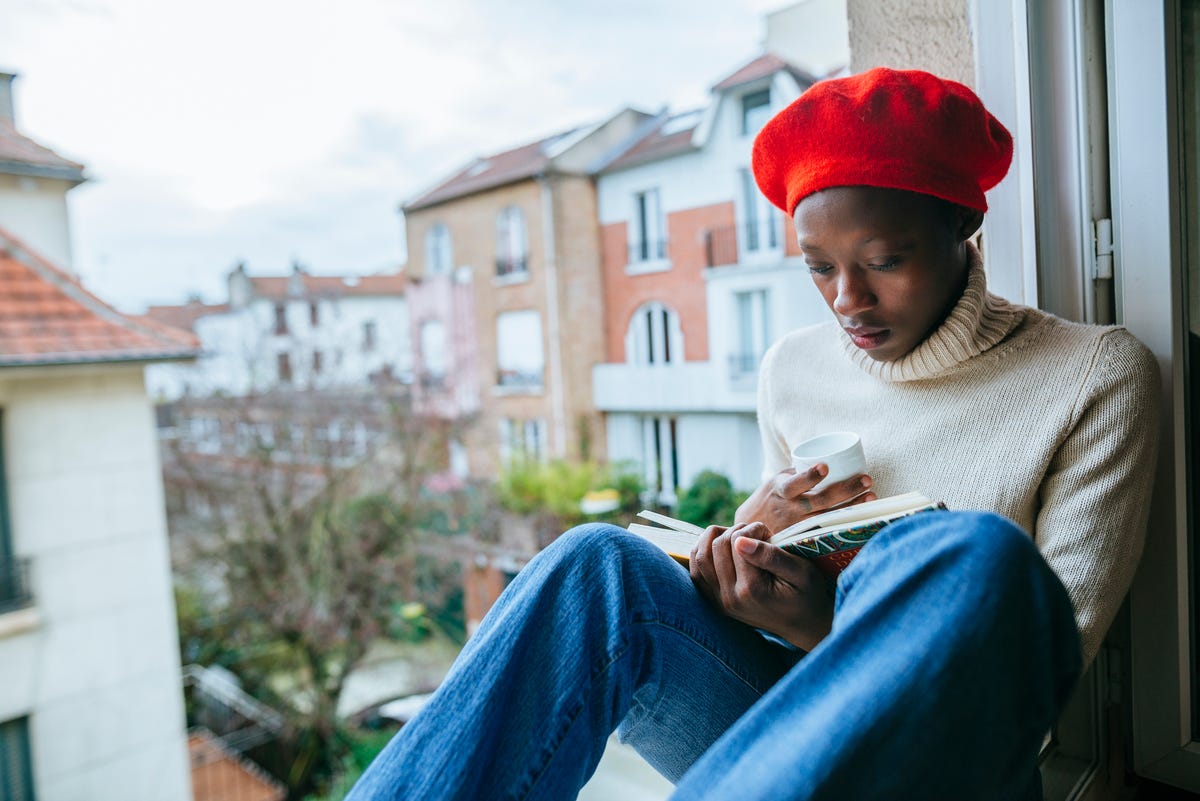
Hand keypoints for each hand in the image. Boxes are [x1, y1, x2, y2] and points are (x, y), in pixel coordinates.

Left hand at [690, 521, 834, 650]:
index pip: (737, 543)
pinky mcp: (714, 602)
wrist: (802, 625)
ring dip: (716, 537)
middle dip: (736, 530)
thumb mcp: (801, 572)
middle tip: (756, 535)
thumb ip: (771, 555)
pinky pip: (696, 571)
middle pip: (716, 546)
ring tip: (738, 538)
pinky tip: (721, 548)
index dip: (754, 529)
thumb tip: (740, 541)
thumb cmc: (807, 594)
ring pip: (700, 556)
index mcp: (752, 590)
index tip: (769, 533)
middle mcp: (730, 598)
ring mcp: (719, 602)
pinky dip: (703, 552)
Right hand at [734, 465, 875, 534]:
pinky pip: (828, 531)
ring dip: (852, 507)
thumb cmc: (769, 500)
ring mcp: (799, 527)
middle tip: (866, 479)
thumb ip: (798, 474)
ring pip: (829, 517)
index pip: (794, 484)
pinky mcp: (805, 540)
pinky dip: (846, 525)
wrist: (749, 530)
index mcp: (781, 490)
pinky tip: (863, 519)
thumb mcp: (777, 483)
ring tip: (871, 496)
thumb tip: (828, 461)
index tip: (825, 467)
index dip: (809, 476)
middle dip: (846, 490)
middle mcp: (790, 510)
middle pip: (821, 501)